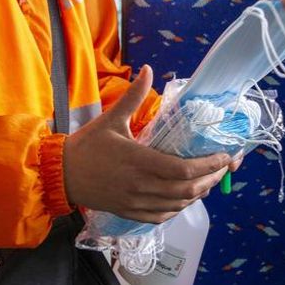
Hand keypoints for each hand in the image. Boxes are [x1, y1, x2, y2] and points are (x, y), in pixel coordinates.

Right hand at [64, 66, 231, 222]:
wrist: (59, 175)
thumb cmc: (86, 146)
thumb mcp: (110, 118)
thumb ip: (133, 96)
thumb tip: (148, 69)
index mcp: (138, 161)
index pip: (183, 169)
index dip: (208, 165)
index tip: (225, 155)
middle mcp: (140, 186)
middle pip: (186, 189)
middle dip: (211, 178)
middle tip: (224, 166)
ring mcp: (135, 202)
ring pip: (177, 204)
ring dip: (199, 194)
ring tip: (211, 179)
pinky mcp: (129, 212)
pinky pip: (162, 216)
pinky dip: (179, 208)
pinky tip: (186, 197)